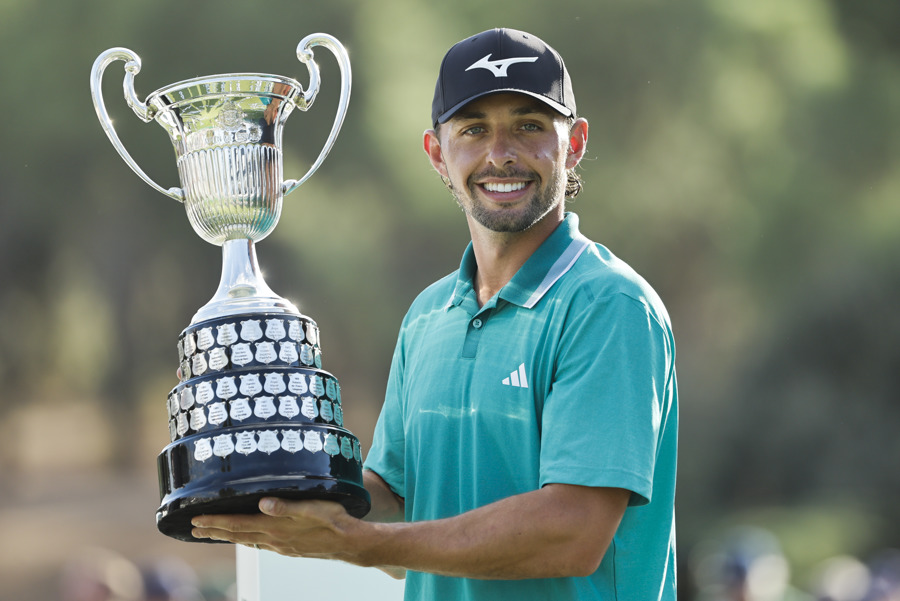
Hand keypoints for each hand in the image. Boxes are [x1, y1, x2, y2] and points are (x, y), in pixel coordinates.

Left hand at [191, 498, 358, 560]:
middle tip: (193, 529)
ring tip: (212, 533)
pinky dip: (245, 539)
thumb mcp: (313, 507)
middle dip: (214, 531)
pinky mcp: (288, 548)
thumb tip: (262, 503)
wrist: (350, 543)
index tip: (195, 520)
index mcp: (276, 527)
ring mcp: (281, 546)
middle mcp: (274, 539)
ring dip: (227, 536)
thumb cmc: (334, 521)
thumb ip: (287, 506)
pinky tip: (246, 538)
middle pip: (236, 535)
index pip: (237, 524)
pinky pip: (260, 544)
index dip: (215, 522)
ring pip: (246, 540)